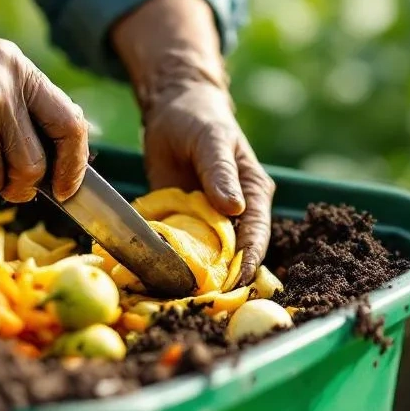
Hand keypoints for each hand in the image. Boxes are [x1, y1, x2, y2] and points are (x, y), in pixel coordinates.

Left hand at [111, 0, 273, 284]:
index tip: (233, 284)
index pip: (256, 236)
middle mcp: (235, 214)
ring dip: (192, 276)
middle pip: (232, 255)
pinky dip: (169, 262)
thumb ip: (221, 173)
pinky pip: (179, 247)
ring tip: (174, 297)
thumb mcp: (210, 141)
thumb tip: (235, 209)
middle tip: (199, 301)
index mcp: (253, 195)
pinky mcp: (183, 223)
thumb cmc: (198, 118)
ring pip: (205, 256)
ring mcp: (208, 221)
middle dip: (219, 279)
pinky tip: (153, 278)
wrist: (170, 109)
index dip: (247, 262)